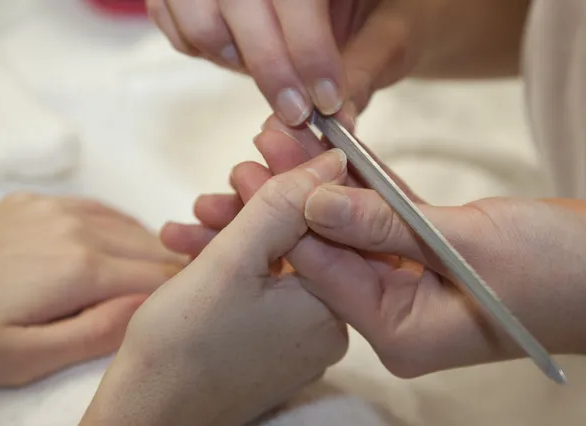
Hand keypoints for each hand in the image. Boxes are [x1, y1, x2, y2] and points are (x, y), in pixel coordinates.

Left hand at [0, 193, 187, 387]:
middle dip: (172, 272)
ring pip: (132, 226)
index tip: (191, 309)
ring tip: (154, 278)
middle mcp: (81, 228)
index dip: (182, 293)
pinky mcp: (42, 201)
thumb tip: (152, 307)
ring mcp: (59, 209)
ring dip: (150, 251)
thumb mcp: (25, 356)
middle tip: (178, 300)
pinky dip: (121, 229)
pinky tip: (120, 247)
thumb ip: (97, 333)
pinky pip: (102, 209)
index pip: (161, 276)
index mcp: (84, 269)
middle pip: (152, 248)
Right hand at [81, 151, 348, 425]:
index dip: (298, 176)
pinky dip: (230, 263)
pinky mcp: (270, 339)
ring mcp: (297, 334)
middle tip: (228, 176)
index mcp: (331, 305)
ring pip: (274, 260)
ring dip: (234, 231)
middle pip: (300, 239)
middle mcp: (325, 323)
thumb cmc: (180, 345)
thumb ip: (282, 203)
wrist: (144, 416)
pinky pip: (260, 285)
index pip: (329, 220)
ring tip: (194, 214)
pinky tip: (191, 245)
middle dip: (259, 204)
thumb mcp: (231, 260)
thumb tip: (332, 159)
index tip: (273, 142)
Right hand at [147, 0, 426, 123]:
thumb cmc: (378, 8)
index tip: (324, 101)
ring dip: (230, 55)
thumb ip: (365, 65)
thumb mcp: (388, 27)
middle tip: (296, 113)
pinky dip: (201, 46)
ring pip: (197, 14)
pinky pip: (170, 18)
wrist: (345, 1)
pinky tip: (238, 51)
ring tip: (267, 68)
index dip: (308, 48)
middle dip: (270, 66)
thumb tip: (341, 116)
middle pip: (239, 1)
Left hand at [166, 118, 585, 377]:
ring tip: (283, 139)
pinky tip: (334, 150)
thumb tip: (313, 204)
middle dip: (294, 198)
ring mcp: (408, 287)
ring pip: (354, 230)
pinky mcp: (424, 259)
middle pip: (331, 250)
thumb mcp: (465, 244)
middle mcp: (395, 315)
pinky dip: (364, 186)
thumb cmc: (555, 271)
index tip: (253, 175)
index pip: (325, 272)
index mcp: (399, 332)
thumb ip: (384, 226)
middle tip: (256, 152)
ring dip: (324, 183)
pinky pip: (384, 221)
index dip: (286, 220)